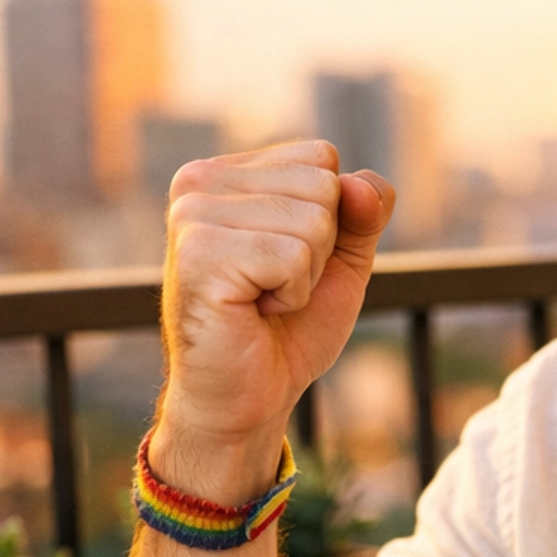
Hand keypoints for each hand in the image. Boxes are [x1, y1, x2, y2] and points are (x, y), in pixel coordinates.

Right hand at [155, 141, 395, 499]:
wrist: (247, 398)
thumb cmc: (286, 328)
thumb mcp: (341, 259)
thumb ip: (363, 211)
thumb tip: (360, 186)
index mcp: (227, 172)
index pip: (323, 158)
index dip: (330, 220)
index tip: (287, 261)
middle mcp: (199, 181)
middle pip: (323, 186)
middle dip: (319, 250)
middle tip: (273, 287)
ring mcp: (193, 214)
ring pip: (313, 221)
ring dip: (304, 275)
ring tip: (262, 299)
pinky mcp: (199, 253)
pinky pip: (293, 256)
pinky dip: (291, 294)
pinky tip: (253, 311)